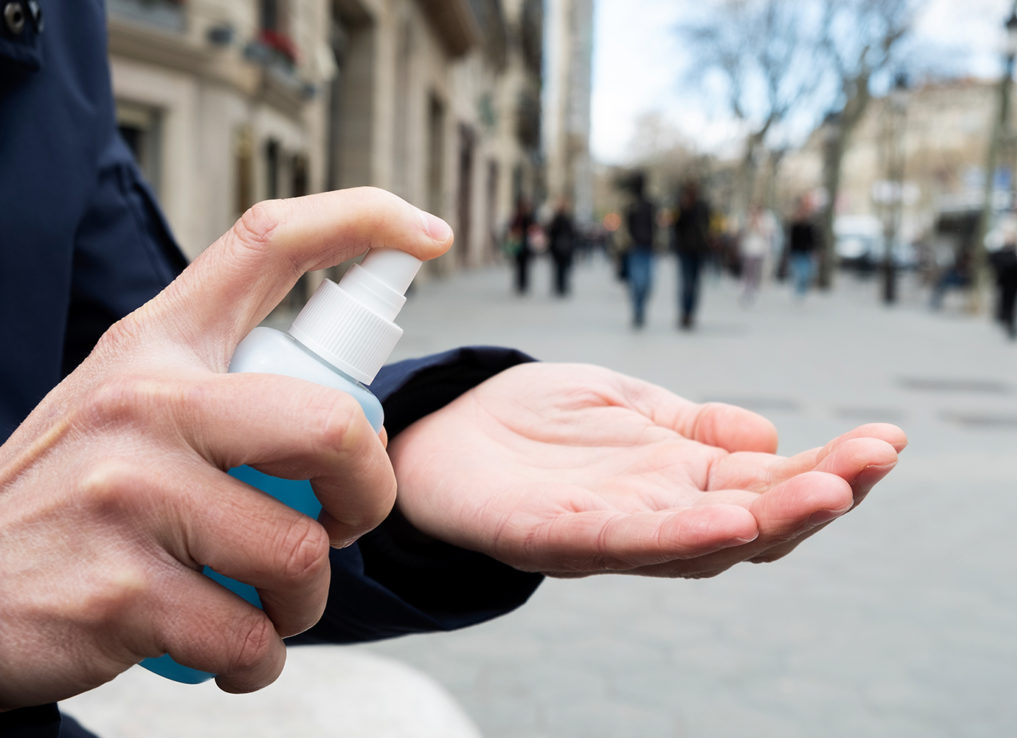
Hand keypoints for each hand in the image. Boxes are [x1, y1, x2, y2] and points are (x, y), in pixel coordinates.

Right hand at [0, 188, 451, 708]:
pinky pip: (249, 635)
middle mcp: (143, 400)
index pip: (269, 242)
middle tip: (345, 526)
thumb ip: (221, 389)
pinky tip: (232, 650)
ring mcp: (125, 493)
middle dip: (371, 494)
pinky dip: (260, 657)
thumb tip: (350, 407)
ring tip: (266, 604)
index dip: (363, 219)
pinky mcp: (116, 591)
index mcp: (157, 344)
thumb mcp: (128, 408)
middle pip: (333, 424)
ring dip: (305, 601)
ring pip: (300, 552)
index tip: (430, 235)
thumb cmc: (75, 500)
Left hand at [388, 362, 905, 576]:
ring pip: (701, 543)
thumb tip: (767, 432)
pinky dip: (676, 538)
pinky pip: (620, 544)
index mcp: (679, 477)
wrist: (446, 430)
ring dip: (765, 522)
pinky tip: (722, 521)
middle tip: (875, 461)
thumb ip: (692, 424)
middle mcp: (657, 513)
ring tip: (825, 493)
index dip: (827, 467)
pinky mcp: (551, 537)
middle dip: (818, 494)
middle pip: (752, 520)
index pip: (768, 480)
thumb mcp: (626, 403)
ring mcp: (609, 532)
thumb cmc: (536, 419)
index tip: (886, 441)